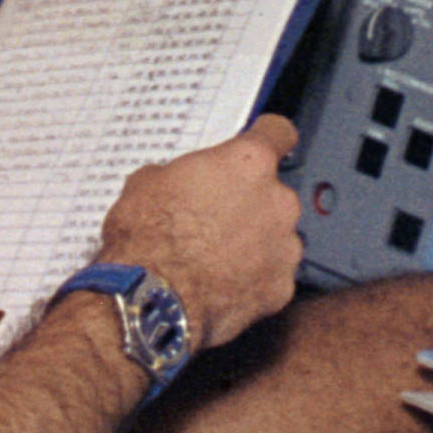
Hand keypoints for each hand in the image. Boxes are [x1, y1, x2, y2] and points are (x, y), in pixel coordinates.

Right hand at [91, 113, 306, 353]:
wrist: (151, 300)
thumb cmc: (147, 239)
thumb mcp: (147, 182)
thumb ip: (182, 174)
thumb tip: (178, 184)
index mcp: (248, 163)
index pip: (279, 133)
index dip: (268, 139)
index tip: (265, 145)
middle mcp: (277, 201)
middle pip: (274, 193)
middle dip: (250, 204)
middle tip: (214, 220)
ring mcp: (284, 247)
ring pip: (276, 237)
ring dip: (254, 243)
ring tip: (214, 259)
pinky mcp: (281, 288)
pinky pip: (271, 277)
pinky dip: (253, 281)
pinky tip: (222, 286)